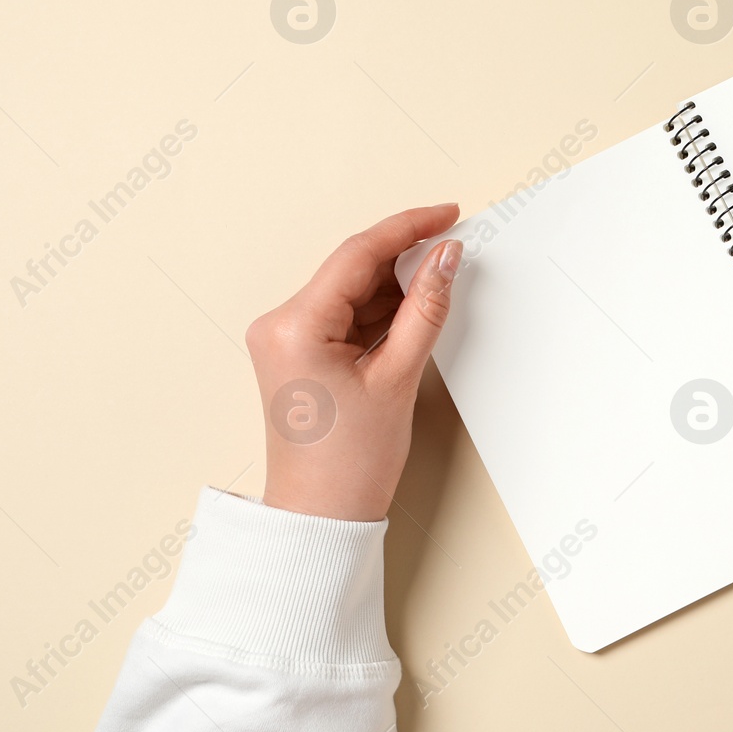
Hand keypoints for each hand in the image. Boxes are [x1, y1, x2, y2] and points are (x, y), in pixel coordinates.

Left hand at [245, 204, 462, 520]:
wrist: (321, 517)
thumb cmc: (349, 462)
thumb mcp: (398, 377)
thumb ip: (426, 308)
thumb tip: (446, 258)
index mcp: (294, 325)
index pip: (357, 255)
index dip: (408, 227)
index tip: (446, 214)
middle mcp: (280, 324)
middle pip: (352, 270)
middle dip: (404, 260)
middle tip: (452, 251)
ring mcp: (285, 339)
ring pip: (351, 291)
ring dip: (394, 288)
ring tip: (438, 290)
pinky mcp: (297, 353)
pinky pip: (344, 315)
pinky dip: (379, 312)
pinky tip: (412, 312)